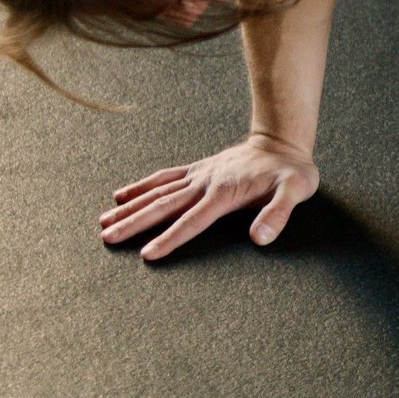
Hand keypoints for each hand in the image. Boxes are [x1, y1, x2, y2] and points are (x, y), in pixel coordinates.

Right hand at [98, 134, 318, 261]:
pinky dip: (141, 186)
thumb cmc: (291, 172)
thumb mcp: (296, 191)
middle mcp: (205, 184)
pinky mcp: (197, 170)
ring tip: (102, 221)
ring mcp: (198, 175)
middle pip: (163, 206)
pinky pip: (164, 178)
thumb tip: (261, 238)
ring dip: (130, 207)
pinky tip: (121, 194)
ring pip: (157, 193)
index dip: (170, 238)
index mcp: (224, 194)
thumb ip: (278, 214)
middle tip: (107, 238)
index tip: (148, 254)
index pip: (192, 221)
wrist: (283, 143)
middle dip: (134, 224)